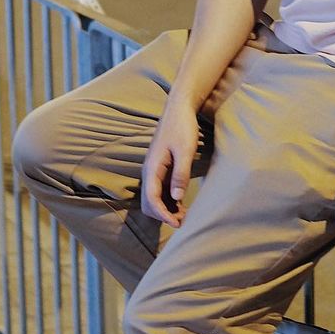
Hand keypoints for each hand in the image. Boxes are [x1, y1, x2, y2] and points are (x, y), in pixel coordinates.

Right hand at [141, 95, 200, 226]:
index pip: (151, 199)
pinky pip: (160, 191)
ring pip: (154, 199)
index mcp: (152, 168)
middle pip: (148, 203)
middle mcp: (149, 171)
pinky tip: (182, 205)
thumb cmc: (182, 127)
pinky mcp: (161, 169)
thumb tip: (176, 198)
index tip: (177, 224)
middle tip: (183, 221)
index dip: (163, 215)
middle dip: (162, 215)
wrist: (179, 109)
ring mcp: (154, 171)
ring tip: (185, 216)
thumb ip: (180, 174)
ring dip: (166, 209)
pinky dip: (168, 201)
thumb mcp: (185, 150)